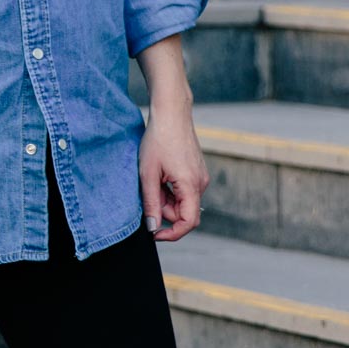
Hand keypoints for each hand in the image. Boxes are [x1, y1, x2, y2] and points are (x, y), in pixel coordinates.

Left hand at [138, 104, 208, 242]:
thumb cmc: (158, 139)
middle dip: (164, 209)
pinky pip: (184, 191)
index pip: (188, 222)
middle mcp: (201, 183)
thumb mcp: (148, 174)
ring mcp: (201, 177)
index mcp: (191, 185)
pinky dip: (171, 189)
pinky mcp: (197, 172)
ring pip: (182, 202)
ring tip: (153, 177)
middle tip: (147, 191)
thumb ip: (151, 203)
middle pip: (183, 213)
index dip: (172, 234)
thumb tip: (152, 227)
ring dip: (166, 198)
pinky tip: (161, 173)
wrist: (171, 113)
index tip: (154, 234)